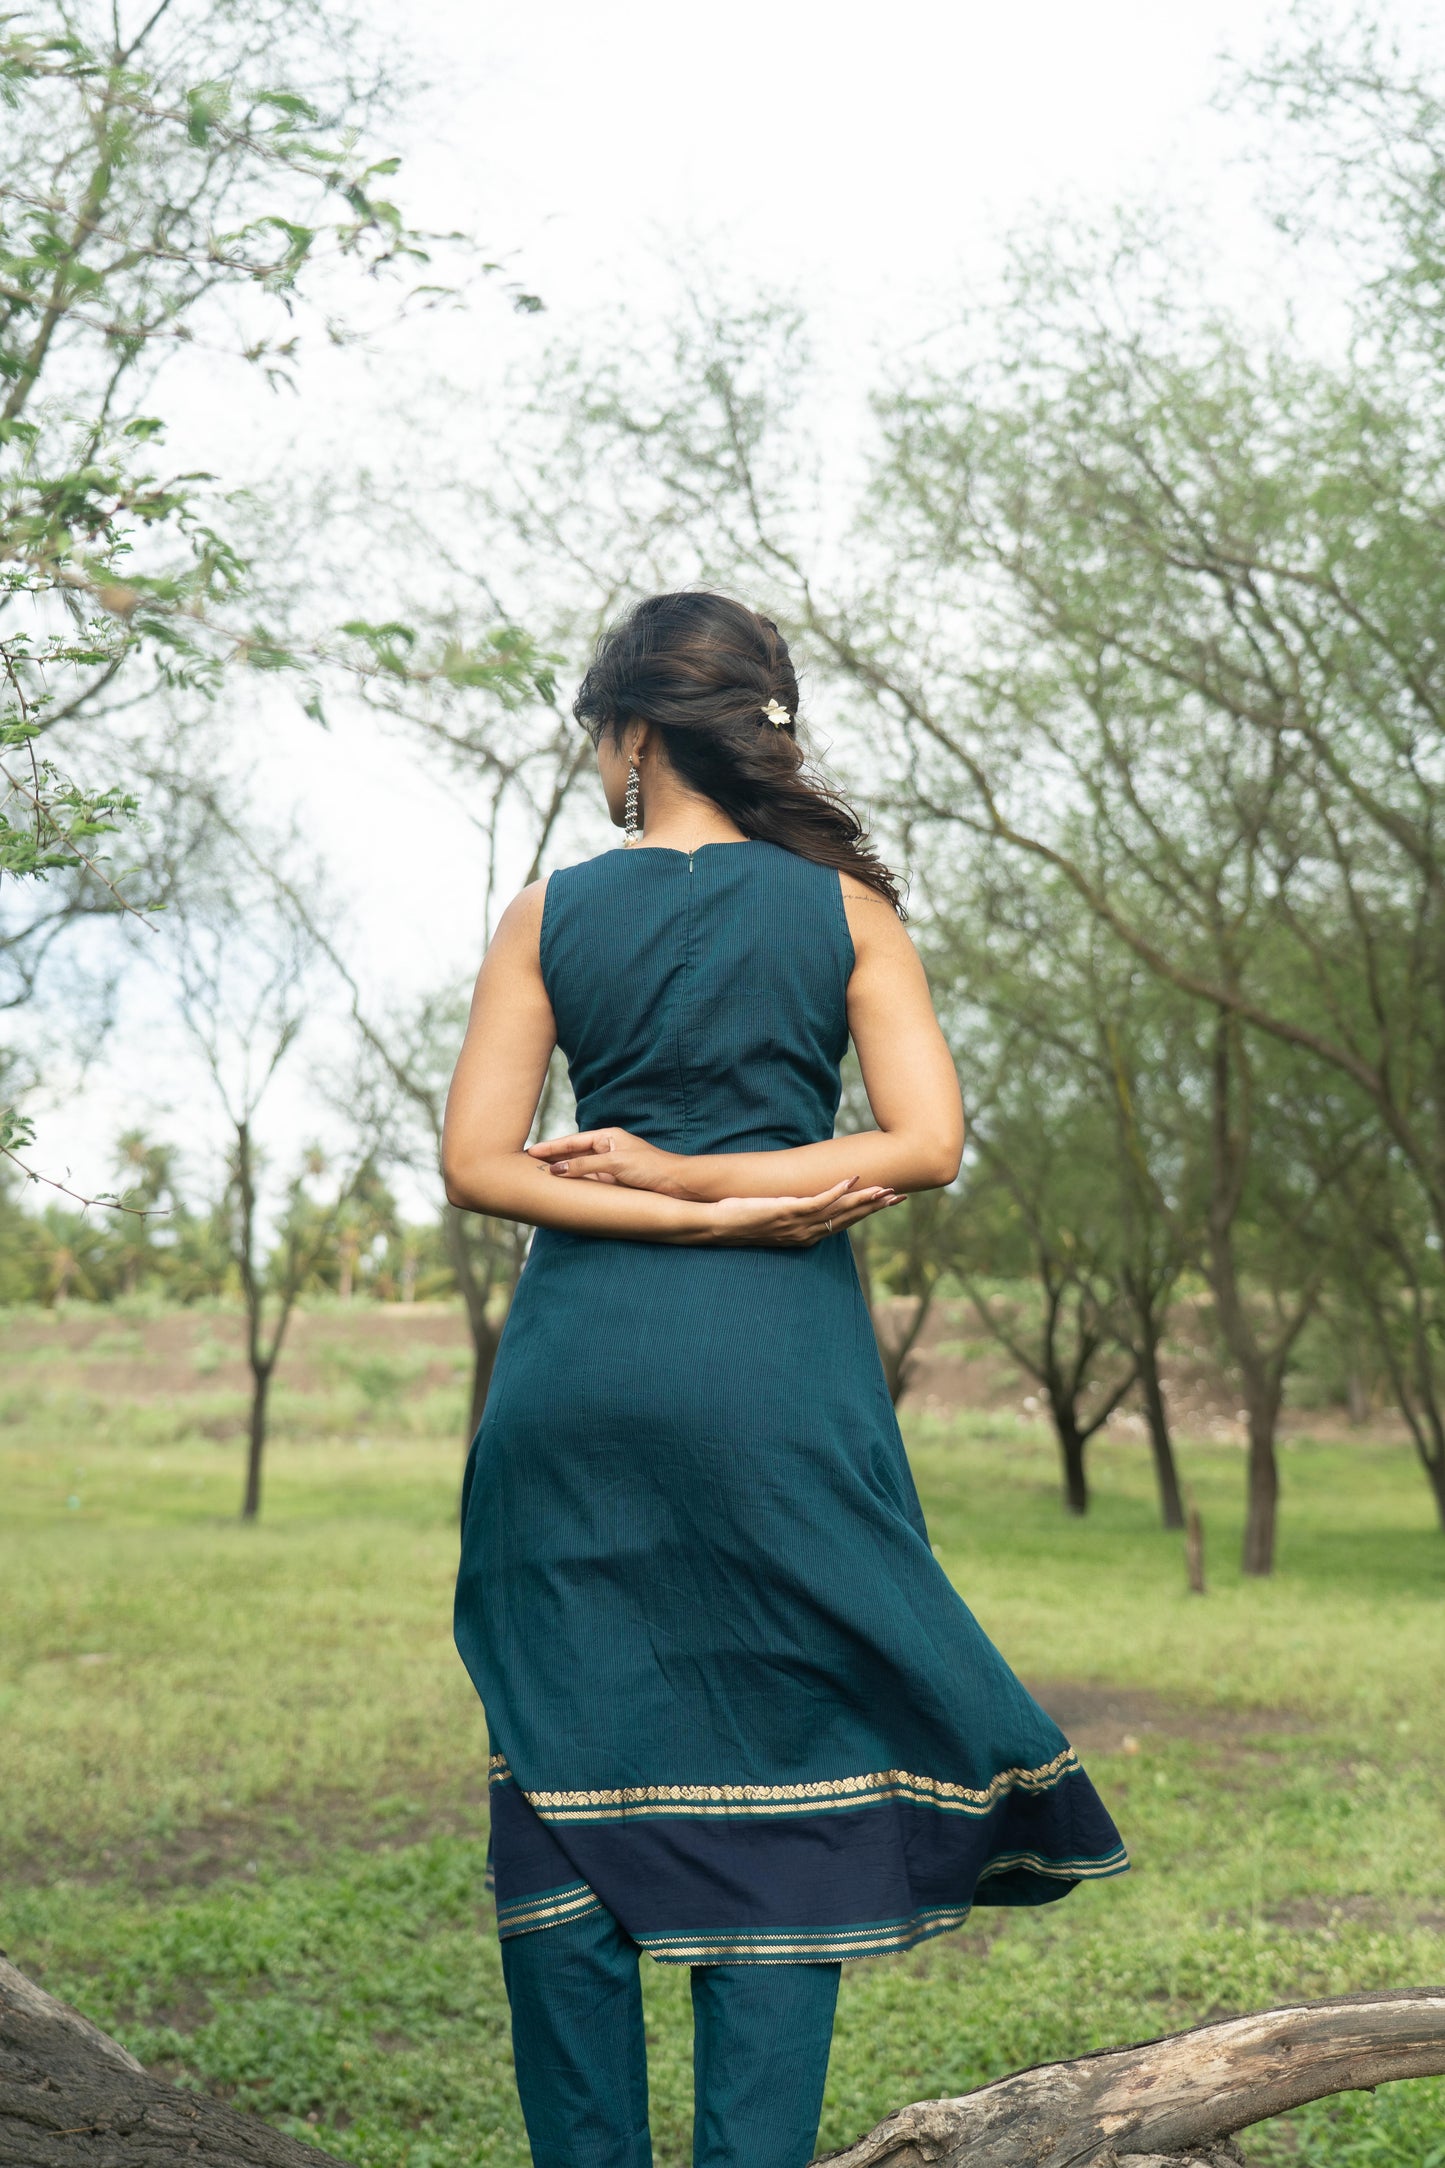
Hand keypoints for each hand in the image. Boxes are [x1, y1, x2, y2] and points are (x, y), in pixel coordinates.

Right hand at [528, 1126, 690, 1194]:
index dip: (550, 1147)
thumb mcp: (615, 1163)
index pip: (572, 1141)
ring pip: (578, 1170)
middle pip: (571, 1154)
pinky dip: (573, 1185)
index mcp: (607, 1137)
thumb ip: (584, 1165)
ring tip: (537, 1178)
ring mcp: (608, 1168)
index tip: (530, 1152)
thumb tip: (556, 1170)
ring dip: (560, 1174)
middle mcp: (606, 1150)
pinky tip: (561, 1191)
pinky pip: (587, 1183)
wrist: (676, 1184)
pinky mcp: (613, 1183)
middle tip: (526, 1165)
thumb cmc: (650, 1167)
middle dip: (550, 1159)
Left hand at [681, 1178, 899, 1247]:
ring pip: (839, 1211)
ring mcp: (797, 1224)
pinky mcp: (787, 1211)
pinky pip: (818, 1201)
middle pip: (848, 1218)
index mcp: (804, 1236)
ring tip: (886, 1191)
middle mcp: (805, 1233)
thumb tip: (796, 1201)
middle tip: (899, 1197)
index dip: (864, 1213)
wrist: (715, 1226)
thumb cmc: (739, 1220)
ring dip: (864, 1200)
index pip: (842, 1223)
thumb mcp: (769, 1217)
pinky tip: (852, 1180)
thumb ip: (787, 1211)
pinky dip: (837, 1190)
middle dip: (875, 1207)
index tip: (884, 1202)